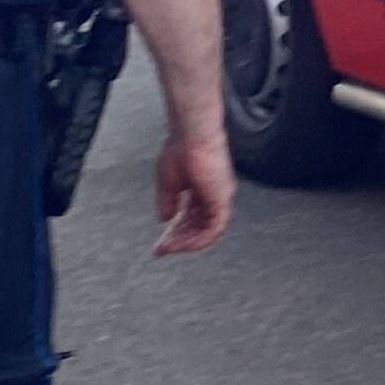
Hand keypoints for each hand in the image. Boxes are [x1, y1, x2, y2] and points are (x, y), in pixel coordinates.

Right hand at [152, 115, 234, 255]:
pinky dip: (199, 240)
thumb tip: (164, 219)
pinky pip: (214, 229)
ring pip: (207, 230)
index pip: (191, 216)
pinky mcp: (222, 200)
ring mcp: (220, 198)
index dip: (176, 230)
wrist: (191, 135)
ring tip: (169, 248)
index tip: (162, 240)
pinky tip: (183, 244)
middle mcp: (214, 194)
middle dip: (179, 239)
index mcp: (203, 188)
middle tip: (162, 248)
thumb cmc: (181, 148)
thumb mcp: (168, 182)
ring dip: (186, 242)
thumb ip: (167, 202)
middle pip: (198, 225)